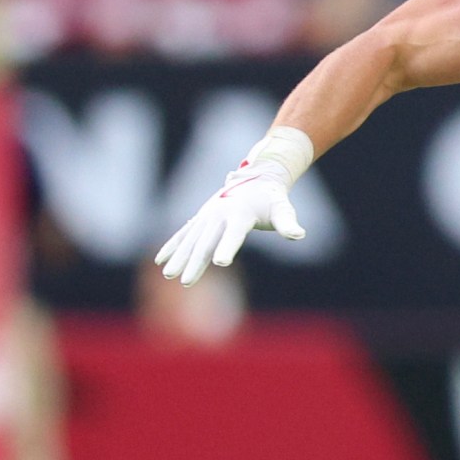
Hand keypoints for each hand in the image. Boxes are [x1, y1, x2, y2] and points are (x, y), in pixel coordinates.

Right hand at [155, 132, 310, 285]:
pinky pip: (184, 234)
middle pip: (206, 242)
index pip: (234, 234)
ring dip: (179, 257)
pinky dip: (172, 246)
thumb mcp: (282, 208)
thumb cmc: (271, 198)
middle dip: (195, 262)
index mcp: (240, 214)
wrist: (255, 177)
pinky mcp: (201, 218)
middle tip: (187, 282)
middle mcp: (219, 215)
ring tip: (169, 275)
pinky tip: (160, 260)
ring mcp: (207, 216)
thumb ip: (287, 222)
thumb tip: (298, 234)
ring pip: (191, 240)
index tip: (220, 262)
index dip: (227, 247)